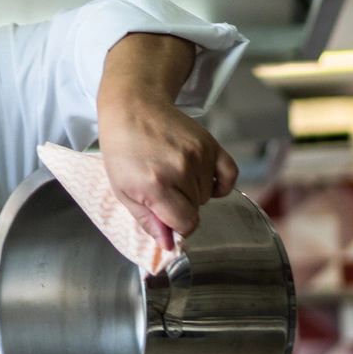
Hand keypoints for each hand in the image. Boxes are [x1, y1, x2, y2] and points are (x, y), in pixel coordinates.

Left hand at [98, 94, 237, 249]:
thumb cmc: (123, 151)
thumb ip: (147, 221)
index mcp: (156, 185)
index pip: (186, 223)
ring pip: (208, 195)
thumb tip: (169, 244)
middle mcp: (180, 170)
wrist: (133, 109)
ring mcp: (198, 155)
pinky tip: (204, 178)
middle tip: (162, 187)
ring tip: (173, 173)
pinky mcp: (210, 144)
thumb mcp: (123, 190)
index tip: (168, 218)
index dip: (178, 226)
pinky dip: (220, 182)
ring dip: (194, 191)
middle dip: (181, 205)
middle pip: (196, 209)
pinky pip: (229, 175)